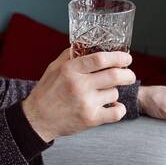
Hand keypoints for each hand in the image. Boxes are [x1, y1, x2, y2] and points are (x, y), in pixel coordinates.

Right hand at [21, 48, 135, 142]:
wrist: (36, 120)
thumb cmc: (45, 93)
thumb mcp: (53, 69)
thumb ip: (70, 56)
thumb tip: (86, 44)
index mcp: (71, 70)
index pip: (101, 59)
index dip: (118, 57)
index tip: (126, 59)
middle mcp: (79, 86)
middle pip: (115, 75)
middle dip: (127, 74)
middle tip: (128, 76)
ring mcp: (85, 103)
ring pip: (114, 93)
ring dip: (113, 93)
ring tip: (104, 94)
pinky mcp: (90, 119)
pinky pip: (116, 113)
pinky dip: (119, 109)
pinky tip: (114, 107)